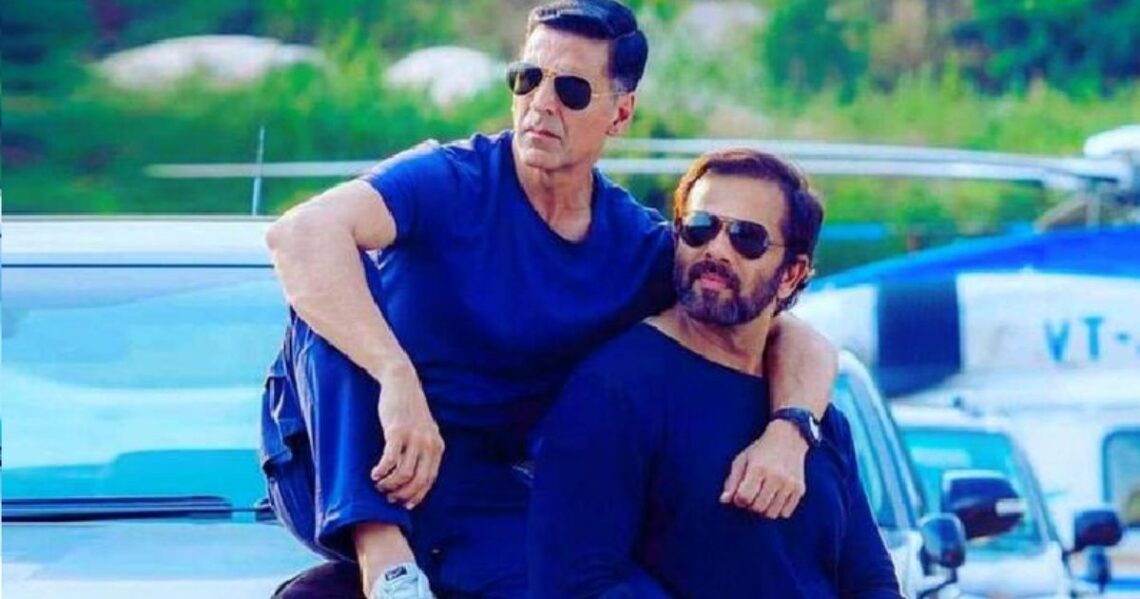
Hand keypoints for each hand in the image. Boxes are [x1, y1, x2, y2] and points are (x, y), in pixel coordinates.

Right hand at [369, 364, 443, 508]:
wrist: (401, 383)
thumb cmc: (409, 410)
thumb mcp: (423, 430)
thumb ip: (423, 450)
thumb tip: (415, 476)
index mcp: (437, 446)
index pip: (429, 480)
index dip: (416, 496)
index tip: (404, 504)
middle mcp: (429, 444)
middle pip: (417, 481)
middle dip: (402, 495)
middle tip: (388, 497)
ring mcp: (414, 438)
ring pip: (403, 474)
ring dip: (389, 485)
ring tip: (379, 484)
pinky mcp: (397, 432)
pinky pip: (390, 461)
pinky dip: (381, 472)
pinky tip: (374, 473)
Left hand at [720, 420, 807, 517]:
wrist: (788, 439)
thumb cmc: (760, 450)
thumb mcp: (742, 460)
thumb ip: (732, 481)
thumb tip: (724, 500)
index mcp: (758, 468)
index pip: (744, 497)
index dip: (738, 500)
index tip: (740, 495)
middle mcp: (776, 476)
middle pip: (758, 507)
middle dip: (750, 505)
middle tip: (751, 495)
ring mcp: (789, 484)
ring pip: (772, 513)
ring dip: (763, 509)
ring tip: (762, 497)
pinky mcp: (800, 489)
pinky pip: (785, 513)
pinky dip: (777, 510)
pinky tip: (774, 498)